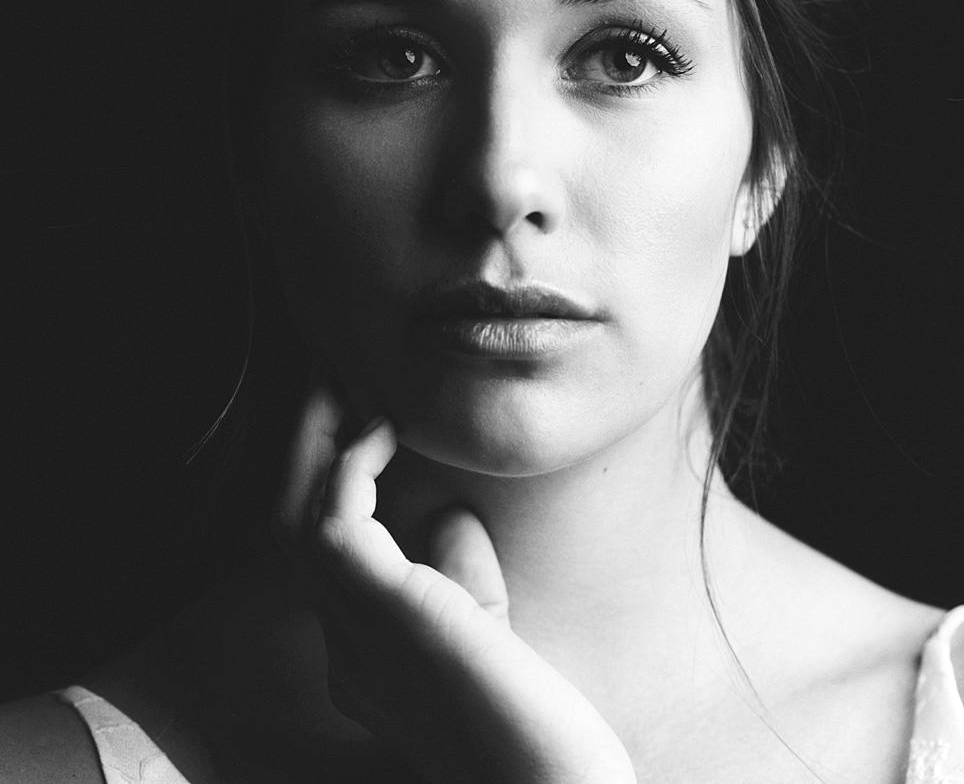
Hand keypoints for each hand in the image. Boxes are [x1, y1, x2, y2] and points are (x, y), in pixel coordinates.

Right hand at [274, 383, 636, 783]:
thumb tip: (444, 509)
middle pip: (292, 525)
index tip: (361, 420)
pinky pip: (335, 521)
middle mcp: (342, 647)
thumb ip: (455, 569)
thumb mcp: (486, 628)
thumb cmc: (536, 719)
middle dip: (306, 447)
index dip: (331, 481)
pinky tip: (386, 427)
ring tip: (345, 381)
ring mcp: (352, 637)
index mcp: (362, 657)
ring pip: (298, 515)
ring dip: (319, 439)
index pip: (324, 556)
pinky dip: (352, 464)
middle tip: (328, 378)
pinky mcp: (383, 615)